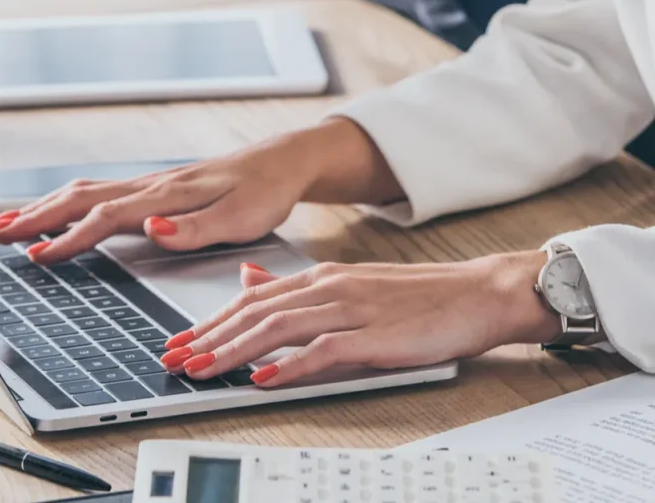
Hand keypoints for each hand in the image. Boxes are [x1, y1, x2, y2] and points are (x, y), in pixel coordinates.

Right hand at [0, 119, 401, 264]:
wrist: (282, 162)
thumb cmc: (265, 193)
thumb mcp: (242, 217)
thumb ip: (197, 227)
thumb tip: (152, 229)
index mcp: (167, 195)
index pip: (107, 216)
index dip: (70, 238)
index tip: (38, 256)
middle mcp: (151, 186)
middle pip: (81, 198)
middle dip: (35, 217)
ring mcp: (149, 184)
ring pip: (84, 192)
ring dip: (42, 208)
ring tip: (6, 224)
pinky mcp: (152, 188)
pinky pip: (98, 192)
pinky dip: (65, 202)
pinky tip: (52, 212)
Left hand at [159, 252, 559, 386]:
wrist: (480, 293)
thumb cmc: (419, 298)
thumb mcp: (350, 284)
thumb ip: (298, 288)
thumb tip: (250, 282)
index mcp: (321, 277)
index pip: (251, 298)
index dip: (209, 320)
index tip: (178, 341)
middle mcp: (330, 287)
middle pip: (254, 312)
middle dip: (208, 337)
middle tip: (174, 359)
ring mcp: (353, 309)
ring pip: (279, 328)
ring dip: (235, 351)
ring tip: (204, 370)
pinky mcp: (376, 335)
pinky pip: (324, 350)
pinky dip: (290, 365)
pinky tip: (265, 378)